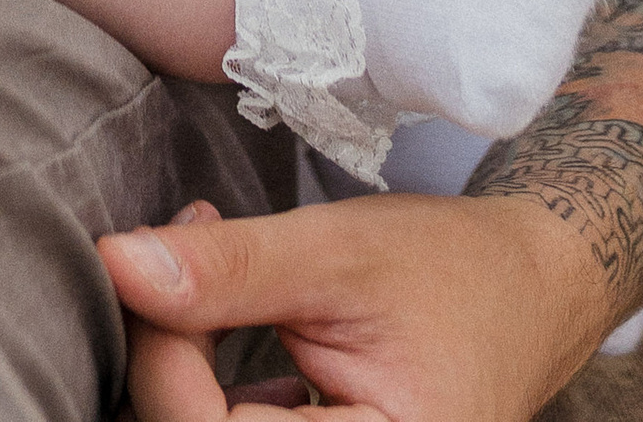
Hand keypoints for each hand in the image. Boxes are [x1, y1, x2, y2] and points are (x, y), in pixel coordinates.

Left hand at [100, 192, 608, 421]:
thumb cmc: (448, 270)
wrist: (528, 290)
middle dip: (167, 357)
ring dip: (181, 370)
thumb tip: (114, 264)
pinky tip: (223, 321)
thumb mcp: (338, 253)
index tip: (154, 256)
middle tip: (180, 252)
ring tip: (206, 278)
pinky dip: (208, 390)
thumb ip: (230, 268)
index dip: (161, 352)